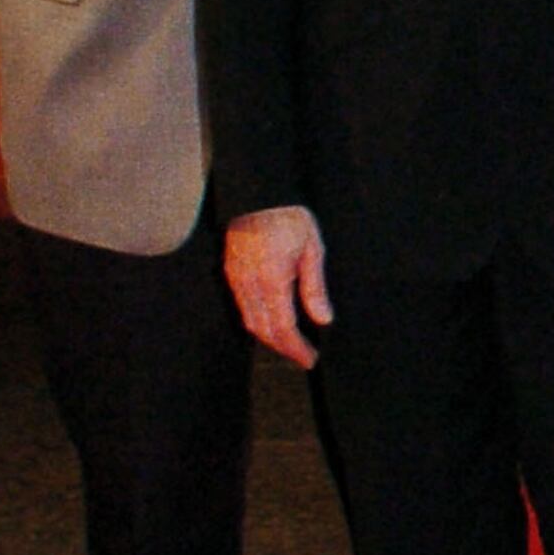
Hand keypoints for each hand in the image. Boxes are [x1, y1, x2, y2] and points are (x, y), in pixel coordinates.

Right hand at [224, 205, 332, 367]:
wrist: (258, 195)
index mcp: (272, 278)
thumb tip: (323, 319)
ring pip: (249, 321)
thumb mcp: (312, 250)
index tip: (310, 359)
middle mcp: (249, 283)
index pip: (283, 326)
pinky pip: (242, 307)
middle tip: (303, 357)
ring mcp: (236, 279)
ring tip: (291, 345)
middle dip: (283, 348)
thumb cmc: (290, 218)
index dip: (296, 348)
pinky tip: (272, 325)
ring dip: (269, 338)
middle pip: (263, 329)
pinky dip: (257, 322)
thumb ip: (315, 287)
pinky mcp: (230, 273)